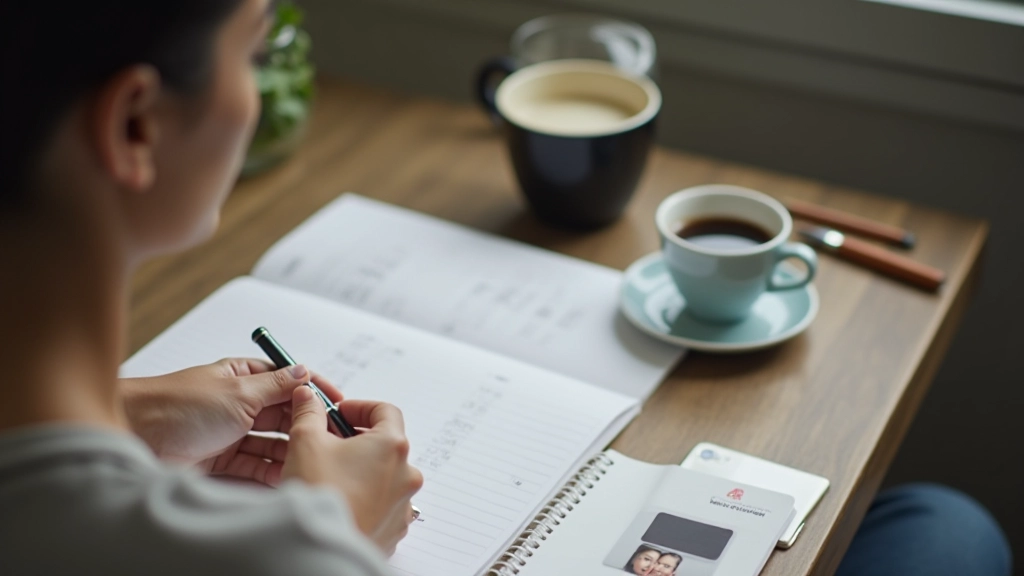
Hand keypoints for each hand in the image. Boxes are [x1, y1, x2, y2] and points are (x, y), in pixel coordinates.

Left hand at [120, 358, 341, 485]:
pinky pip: (254, 466)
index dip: (314, 391)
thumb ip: (277, 385)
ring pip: (271, 442)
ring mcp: (231, 432)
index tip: (339, 403)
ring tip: (307, 460)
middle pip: (283, 415)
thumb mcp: (239, 391)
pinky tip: (285, 475)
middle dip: (304, 426)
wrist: (136, 434)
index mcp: (244, 377)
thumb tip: (304, 372)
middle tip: (327, 439)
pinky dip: (270, 471)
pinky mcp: (221, 459)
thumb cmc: (180, 404)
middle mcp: (239, 402)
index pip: (289, 381)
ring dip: (288, 451)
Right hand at [283, 386, 423, 554]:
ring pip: (385, 476)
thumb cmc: (319, 494)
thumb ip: (309, 413)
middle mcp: (406, 474)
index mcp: (392, 446)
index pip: (386, 411)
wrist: (319, 548)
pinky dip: (366, 498)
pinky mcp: (394, 529)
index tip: (338, 415)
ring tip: (331, 476)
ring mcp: (403, 504)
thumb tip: (308, 397)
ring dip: (362, 471)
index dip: (360, 408)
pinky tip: (341, 500)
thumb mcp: (306, 441)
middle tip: (328, 445)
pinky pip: (383, 504)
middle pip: (386, 444)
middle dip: (357, 441)